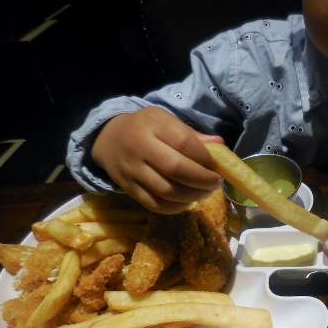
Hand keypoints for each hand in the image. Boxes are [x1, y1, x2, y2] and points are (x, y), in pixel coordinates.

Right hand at [92, 106, 223, 213]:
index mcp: (153, 125)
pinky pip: (154, 205)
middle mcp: (140, 148)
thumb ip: (190, 134)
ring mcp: (133, 171)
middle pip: (175, 169)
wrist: (107, 138)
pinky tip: (187, 202)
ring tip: (204, 193)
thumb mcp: (165, 120)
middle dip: (202, 180)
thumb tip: (220, 144)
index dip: (204, 158)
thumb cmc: (144, 127)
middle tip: (215, 183)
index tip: (216, 165)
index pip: (184, 143)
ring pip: (166, 191)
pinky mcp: (129, 189)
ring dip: (192, 196)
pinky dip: (175, 208)